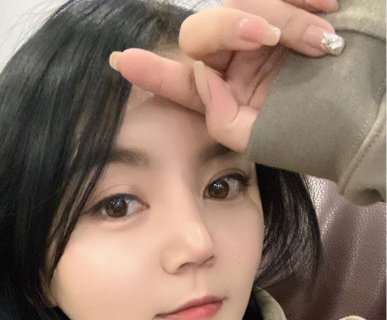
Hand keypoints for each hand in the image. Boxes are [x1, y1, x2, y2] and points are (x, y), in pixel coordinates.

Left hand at [109, 0, 343, 152]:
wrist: (369, 113)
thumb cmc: (319, 132)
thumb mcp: (264, 139)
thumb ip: (223, 120)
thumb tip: (204, 79)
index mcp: (224, 94)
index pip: (181, 80)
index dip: (154, 72)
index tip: (124, 63)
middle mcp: (235, 61)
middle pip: (208, 29)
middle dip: (236, 26)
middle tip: (269, 36)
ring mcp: (261, 34)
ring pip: (247, 5)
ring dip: (286, 17)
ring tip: (323, 41)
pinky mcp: (290, 11)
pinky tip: (329, 7)